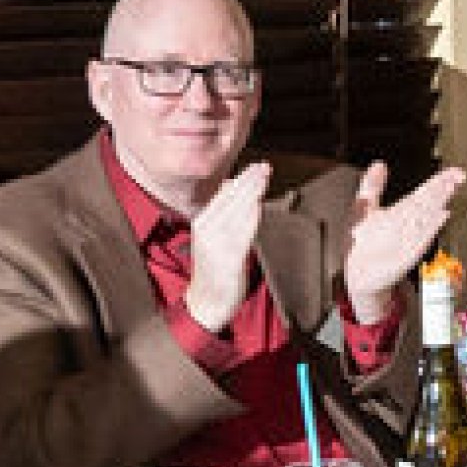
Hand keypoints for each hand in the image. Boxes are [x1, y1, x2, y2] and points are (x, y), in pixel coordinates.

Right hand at [182, 162, 271, 334]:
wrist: (207, 300)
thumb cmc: (216, 269)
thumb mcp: (216, 237)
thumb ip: (225, 215)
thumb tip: (235, 190)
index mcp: (202, 222)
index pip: (223, 195)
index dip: (241, 180)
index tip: (256, 167)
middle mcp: (205, 229)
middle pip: (230, 199)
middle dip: (248, 181)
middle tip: (264, 166)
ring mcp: (215, 243)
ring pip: (237, 211)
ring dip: (251, 193)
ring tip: (264, 177)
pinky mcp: (227, 257)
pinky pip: (241, 233)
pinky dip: (250, 217)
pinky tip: (259, 205)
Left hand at [343, 162, 466, 325]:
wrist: (361, 274)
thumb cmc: (365, 245)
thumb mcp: (364, 208)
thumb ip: (372, 185)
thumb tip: (379, 164)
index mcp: (401, 213)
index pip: (423, 194)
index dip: (438, 182)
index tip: (454, 173)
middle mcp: (407, 225)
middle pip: (426, 202)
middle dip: (441, 188)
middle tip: (459, 175)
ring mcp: (408, 240)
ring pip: (425, 216)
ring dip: (438, 202)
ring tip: (451, 189)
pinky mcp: (406, 255)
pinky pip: (420, 238)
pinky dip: (430, 227)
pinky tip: (441, 216)